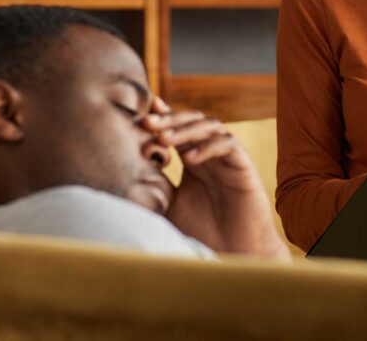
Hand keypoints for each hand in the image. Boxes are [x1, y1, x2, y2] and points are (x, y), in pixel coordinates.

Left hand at [142, 99, 289, 261]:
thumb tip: (122, 166)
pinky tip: (189, 158)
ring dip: (187, 129)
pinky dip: (208, 146)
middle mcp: (210, 153)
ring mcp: (227, 157)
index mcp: (192, 159)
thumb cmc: (201, 230)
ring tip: (164, 139)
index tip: (140, 115)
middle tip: (147, 122)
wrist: (232, 251)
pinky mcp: (243, 165)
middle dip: (170, 119)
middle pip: (193, 120)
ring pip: (210, 126)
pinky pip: (228, 144)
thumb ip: (154, 182)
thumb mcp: (169, 204)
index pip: (177, 129)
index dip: (161, 117)